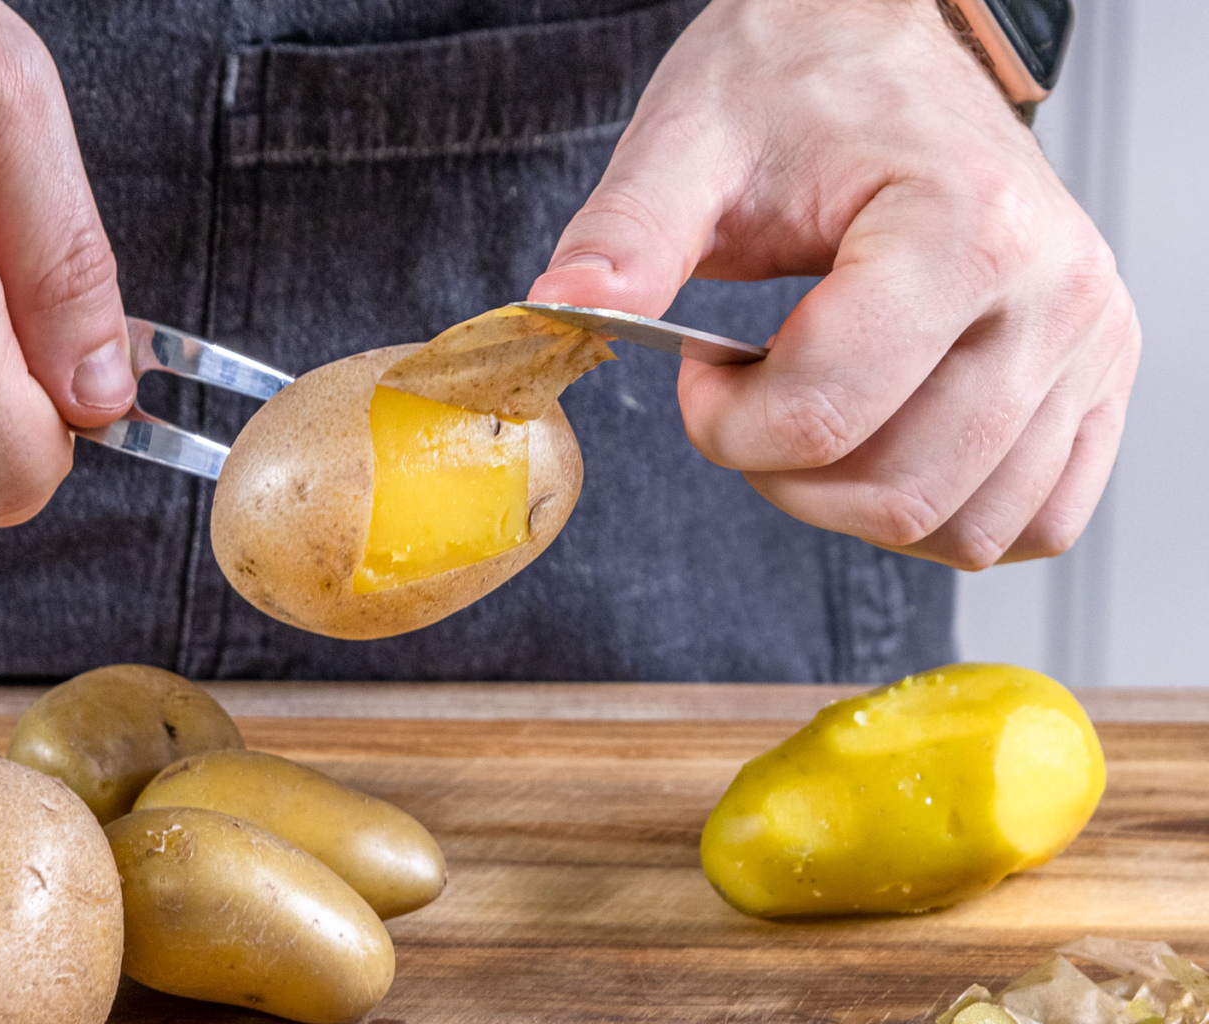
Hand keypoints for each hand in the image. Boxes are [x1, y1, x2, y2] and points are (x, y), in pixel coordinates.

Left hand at [529, 0, 1139, 568]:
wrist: (884, 45)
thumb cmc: (797, 86)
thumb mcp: (691, 142)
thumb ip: (627, 235)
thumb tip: (561, 306)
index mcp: (963, 228)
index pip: (827, 414)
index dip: (724, 425)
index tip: (698, 367)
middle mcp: (1055, 294)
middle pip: (900, 492)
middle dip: (783, 476)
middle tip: (748, 399)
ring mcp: (1090, 344)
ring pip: (965, 527)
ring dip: (859, 505)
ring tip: (818, 410)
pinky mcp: (1098, 381)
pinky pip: (1036, 520)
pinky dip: (948, 516)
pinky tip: (889, 445)